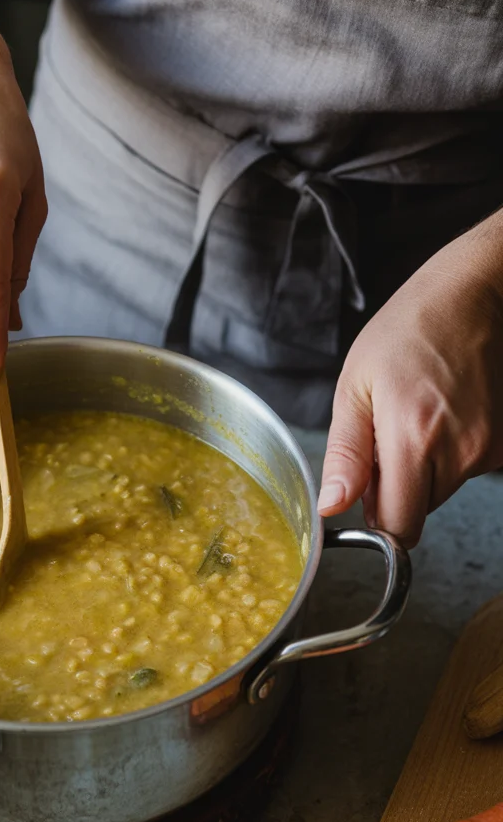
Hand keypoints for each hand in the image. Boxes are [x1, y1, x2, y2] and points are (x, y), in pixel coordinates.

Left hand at [318, 211, 502, 545]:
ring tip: (420, 411)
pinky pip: (468, 466)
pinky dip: (452, 450)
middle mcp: (460, 452)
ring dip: (426, 465)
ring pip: (443, 488)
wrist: (474, 293)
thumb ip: (345, 455)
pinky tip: (446, 410)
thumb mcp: (356, 387)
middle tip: (390, 431)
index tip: (369, 493)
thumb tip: (333, 507)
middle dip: (399, 485)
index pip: (399, 528)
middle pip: (420, 508)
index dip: (377, 519)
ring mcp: (490, 448)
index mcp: (414, 440)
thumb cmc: (410, 329)